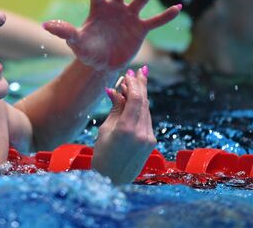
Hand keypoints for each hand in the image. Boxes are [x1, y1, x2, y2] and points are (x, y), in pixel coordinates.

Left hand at [43, 0, 180, 71]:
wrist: (102, 64)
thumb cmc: (87, 50)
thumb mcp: (76, 42)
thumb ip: (65, 32)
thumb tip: (46, 25)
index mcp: (98, 8)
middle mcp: (115, 7)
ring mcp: (129, 17)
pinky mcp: (140, 29)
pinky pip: (155, 21)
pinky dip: (165, 16)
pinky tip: (178, 7)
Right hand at [91, 67, 155, 183]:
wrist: (111, 182)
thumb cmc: (102, 156)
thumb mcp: (105, 130)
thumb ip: (116, 109)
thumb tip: (116, 90)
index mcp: (128, 129)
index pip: (136, 99)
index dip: (133, 83)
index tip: (128, 72)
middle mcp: (142, 133)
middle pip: (144, 102)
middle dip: (141, 85)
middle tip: (140, 70)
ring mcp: (149, 138)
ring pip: (146, 110)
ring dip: (141, 95)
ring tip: (136, 80)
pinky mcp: (151, 142)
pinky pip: (146, 119)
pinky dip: (141, 108)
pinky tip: (136, 99)